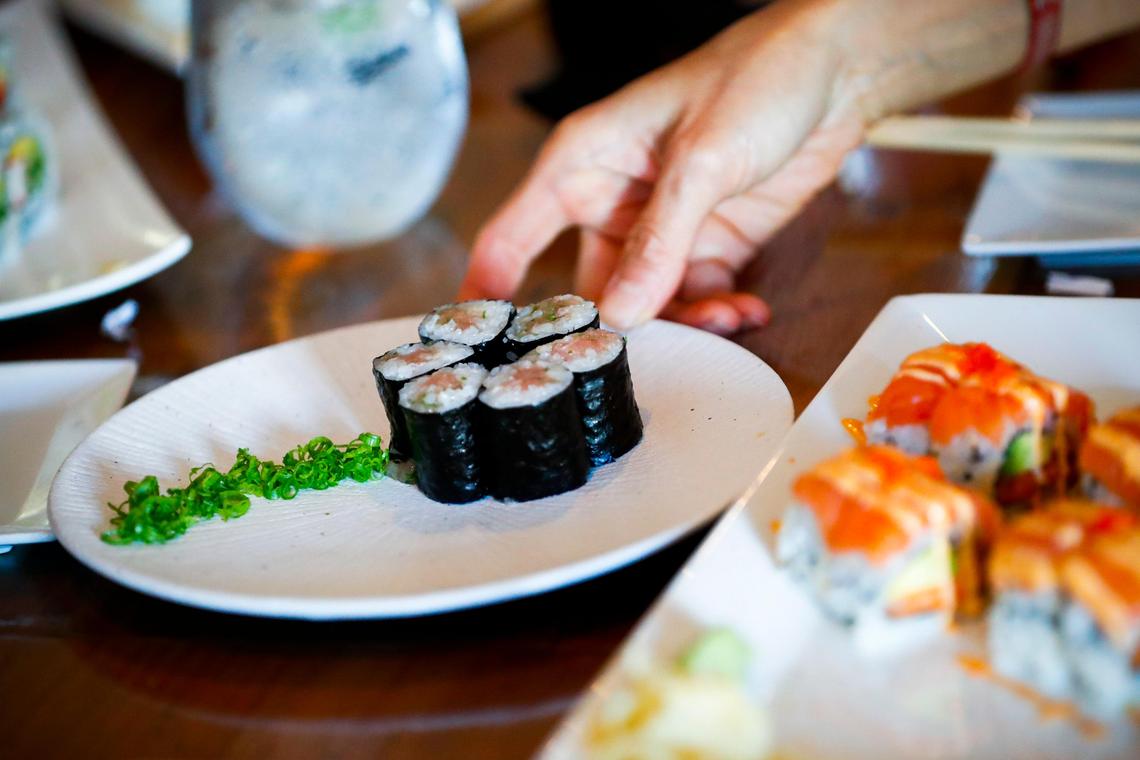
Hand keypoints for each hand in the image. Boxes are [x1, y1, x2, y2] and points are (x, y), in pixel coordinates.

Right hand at [459, 0, 866, 333]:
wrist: (840, 69)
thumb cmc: (757, 78)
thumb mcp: (702, 157)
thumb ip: (660, 239)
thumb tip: (621, 312)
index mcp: (583, 163)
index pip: (514, 235)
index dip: (489, 292)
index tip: (477, 346)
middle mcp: (614, 200)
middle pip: (589, 289)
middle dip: (617, 328)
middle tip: (646, 357)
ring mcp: (662, 229)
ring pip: (649, 305)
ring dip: (684, 324)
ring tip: (724, 319)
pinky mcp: (709, 244)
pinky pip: (698, 298)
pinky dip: (721, 313)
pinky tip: (748, 310)